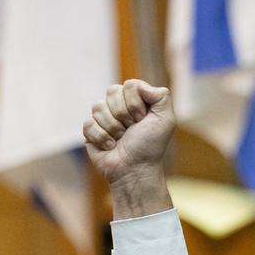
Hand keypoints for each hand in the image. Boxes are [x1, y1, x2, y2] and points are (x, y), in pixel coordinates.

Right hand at [82, 79, 174, 215]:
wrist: (136, 170)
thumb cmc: (151, 146)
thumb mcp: (166, 120)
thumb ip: (161, 96)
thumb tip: (140, 85)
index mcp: (136, 100)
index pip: (129, 85)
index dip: (135, 104)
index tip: (142, 120)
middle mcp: (119, 106)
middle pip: (112, 92)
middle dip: (124, 115)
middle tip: (132, 130)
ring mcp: (103, 118)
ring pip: (98, 107)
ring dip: (113, 128)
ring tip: (121, 140)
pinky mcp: (90, 131)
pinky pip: (88, 123)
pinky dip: (101, 137)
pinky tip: (109, 146)